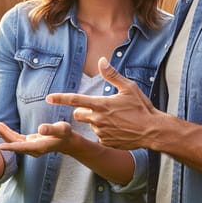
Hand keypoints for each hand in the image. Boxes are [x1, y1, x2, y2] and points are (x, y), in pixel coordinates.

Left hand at [0, 121, 73, 157]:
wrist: (68, 142)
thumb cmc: (65, 135)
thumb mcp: (62, 129)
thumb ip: (51, 129)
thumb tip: (40, 129)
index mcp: (39, 147)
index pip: (21, 147)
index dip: (9, 147)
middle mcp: (33, 149)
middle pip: (15, 144)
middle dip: (4, 136)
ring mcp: (31, 147)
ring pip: (15, 142)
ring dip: (5, 134)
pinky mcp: (30, 143)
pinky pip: (17, 140)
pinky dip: (10, 133)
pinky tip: (3, 128)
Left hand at [46, 57, 163, 149]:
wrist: (152, 131)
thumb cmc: (142, 107)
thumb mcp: (129, 87)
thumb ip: (112, 75)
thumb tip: (101, 61)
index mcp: (101, 104)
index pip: (75, 100)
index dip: (60, 98)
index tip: (49, 98)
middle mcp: (98, 119)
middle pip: (78, 114)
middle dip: (82, 111)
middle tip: (99, 108)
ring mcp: (101, 132)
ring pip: (90, 125)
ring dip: (97, 121)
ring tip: (116, 120)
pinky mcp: (106, 142)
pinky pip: (99, 136)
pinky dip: (105, 132)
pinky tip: (119, 129)